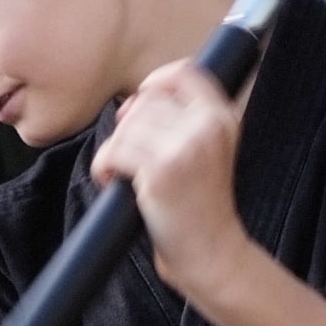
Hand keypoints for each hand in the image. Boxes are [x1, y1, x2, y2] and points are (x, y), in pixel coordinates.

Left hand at [88, 61, 254, 297]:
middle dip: (127, 128)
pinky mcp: (161, 172)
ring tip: (121, 174)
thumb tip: (134, 100)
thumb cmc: (200, 206)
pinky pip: (114, 152)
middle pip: (146, 102)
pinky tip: (113, 183)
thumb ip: (183, 120)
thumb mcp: (207, 151)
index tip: (142, 102)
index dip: (156, 82)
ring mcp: (185, 149)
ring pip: (127, 127)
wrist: (211, 253)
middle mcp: (208, 128)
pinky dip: (104, 167)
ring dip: (113, 151)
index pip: (186, 73)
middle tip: (128, 156)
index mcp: (222, 119)